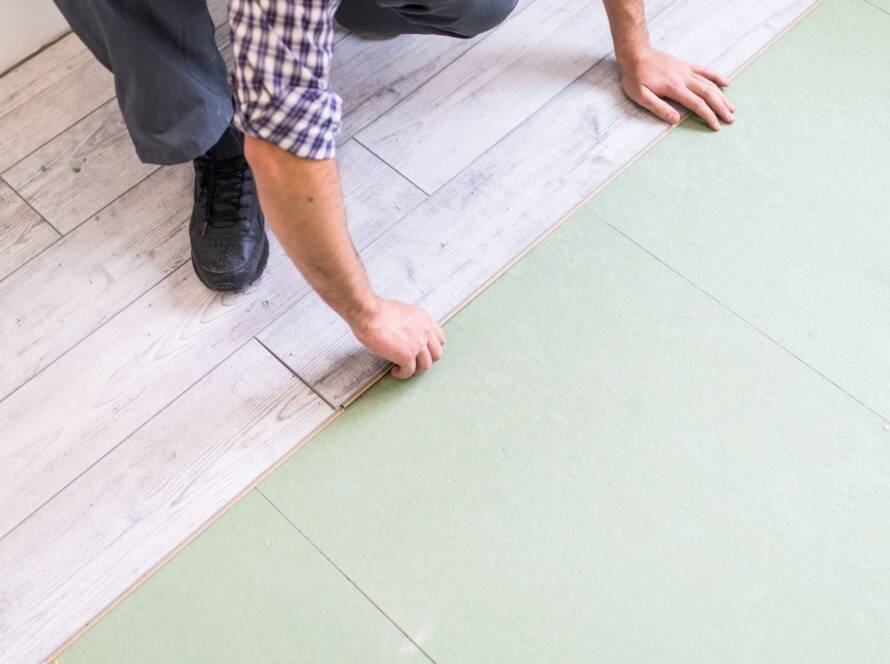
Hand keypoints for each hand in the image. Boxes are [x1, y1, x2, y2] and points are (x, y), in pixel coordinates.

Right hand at [351, 299, 446, 378]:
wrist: (369, 314)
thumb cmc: (379, 311)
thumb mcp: (405, 312)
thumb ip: (413, 323)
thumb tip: (410, 333)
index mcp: (426, 320)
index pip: (440, 340)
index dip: (431, 349)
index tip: (422, 352)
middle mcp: (426, 332)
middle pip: (436, 355)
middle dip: (425, 360)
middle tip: (413, 362)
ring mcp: (418, 345)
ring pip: (426, 366)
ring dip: (415, 369)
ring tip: (402, 368)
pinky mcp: (407, 356)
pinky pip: (410, 371)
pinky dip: (402, 374)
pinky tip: (395, 371)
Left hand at [618, 47, 734, 130]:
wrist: (635, 54)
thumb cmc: (635, 77)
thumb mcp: (640, 96)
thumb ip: (658, 108)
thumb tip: (676, 120)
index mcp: (674, 87)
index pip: (697, 104)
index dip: (708, 115)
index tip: (716, 126)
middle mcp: (684, 78)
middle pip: (708, 94)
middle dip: (721, 107)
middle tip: (730, 119)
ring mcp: (686, 71)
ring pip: (709, 83)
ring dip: (722, 96)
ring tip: (732, 107)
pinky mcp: (685, 66)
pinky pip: (705, 71)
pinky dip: (717, 77)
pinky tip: (726, 83)